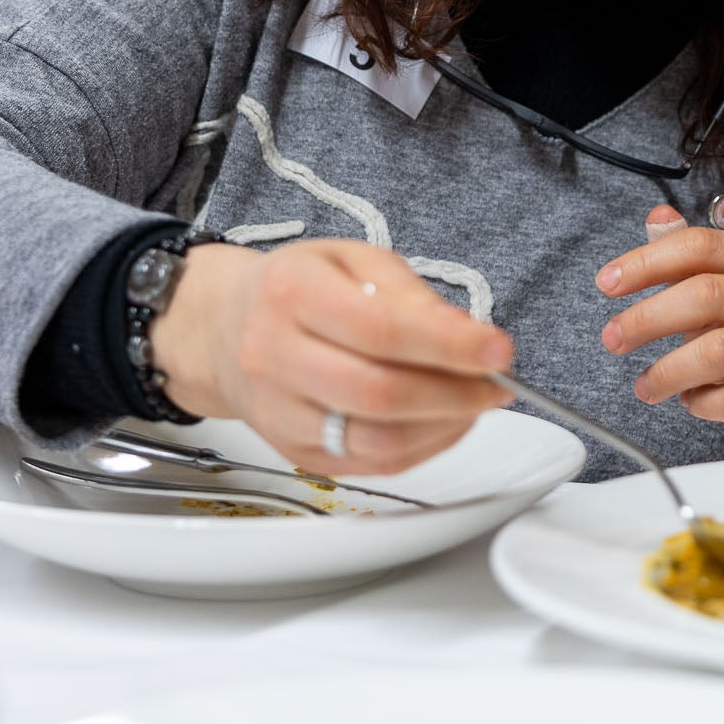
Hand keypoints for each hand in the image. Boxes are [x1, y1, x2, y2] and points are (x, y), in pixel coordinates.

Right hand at [148, 239, 513, 474]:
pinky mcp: (295, 453)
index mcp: (291, 293)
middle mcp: (275, 356)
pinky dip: (422, 449)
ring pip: (375, 441)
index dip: (449, 345)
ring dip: (444, 427)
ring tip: (475, 403)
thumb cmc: (296, 289)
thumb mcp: (352, 258)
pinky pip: (369, 464)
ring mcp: (280, 413)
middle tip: (497, 383)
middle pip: (378, 394)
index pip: (380, 329)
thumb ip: (408, 292)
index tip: (498, 348)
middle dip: (455, 394)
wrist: (224, 330)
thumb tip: (465, 333)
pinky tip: (444, 424)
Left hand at [597, 205, 723, 457]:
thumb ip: (692, 264)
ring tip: (647, 387)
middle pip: (709, 293)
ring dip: (669, 370)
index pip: (705, 246)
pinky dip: (704, 404)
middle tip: (612, 340)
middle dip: (648, 317)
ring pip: (721, 350)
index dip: (650, 261)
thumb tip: (658, 217)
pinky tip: (694, 403)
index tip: (606, 283)